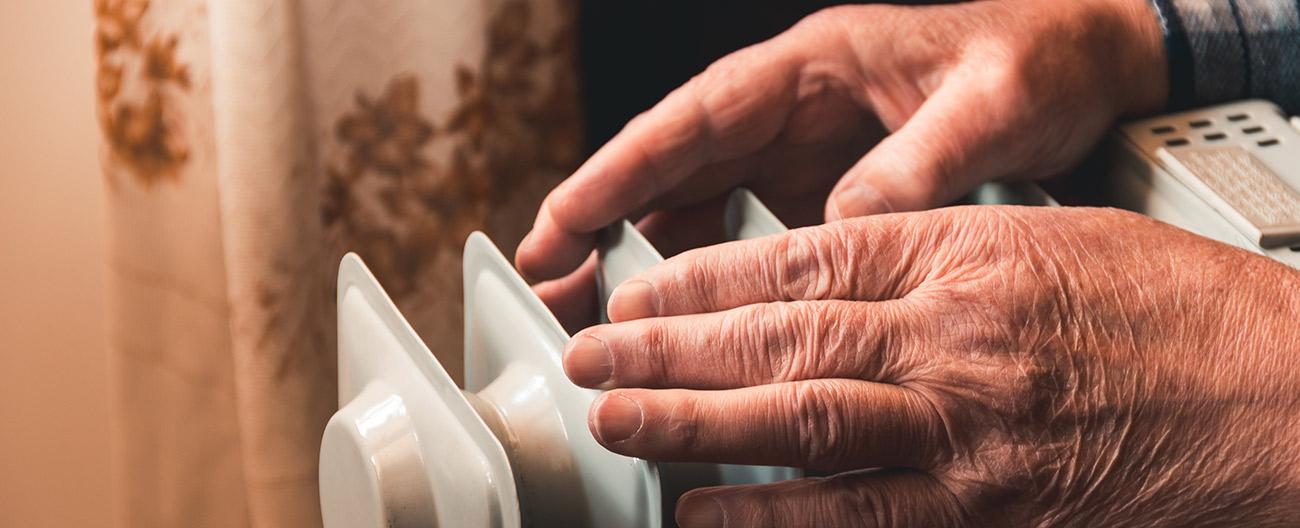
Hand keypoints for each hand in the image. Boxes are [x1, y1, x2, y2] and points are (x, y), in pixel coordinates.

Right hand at [517, 0, 1166, 327]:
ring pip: (695, 202)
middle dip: (600, 220)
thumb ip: (916, 164)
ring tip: (590, 313)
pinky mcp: (821, 188)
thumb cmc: (1039, 60)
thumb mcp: (989, 105)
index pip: (694, 118)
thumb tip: (845, 232)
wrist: (1088, 66)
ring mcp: (801, 150)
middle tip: (545, 282)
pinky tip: (676, 315)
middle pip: (672, 166)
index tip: (562, 219)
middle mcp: (791, 107)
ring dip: (640, 254)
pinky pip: (742, 231)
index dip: (619, 169)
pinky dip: (700, 271)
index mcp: (813, 66)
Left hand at [565, 206, 1299, 526]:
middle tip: (593, 353)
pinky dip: (771, 520)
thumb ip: (929, 252)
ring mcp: (967, 429)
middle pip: (779, 337)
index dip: (704, 279)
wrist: (1278, 394)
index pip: (799, 258)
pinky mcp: (989, 509)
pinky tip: (705, 515)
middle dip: (669, 347)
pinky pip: (858, 515)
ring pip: (801, 422)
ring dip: (693, 425)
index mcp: (963, 253)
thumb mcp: (1043, 237)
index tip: (640, 288)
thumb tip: (821, 274)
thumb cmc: (1171, 307)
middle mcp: (952, 336)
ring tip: (617, 421)